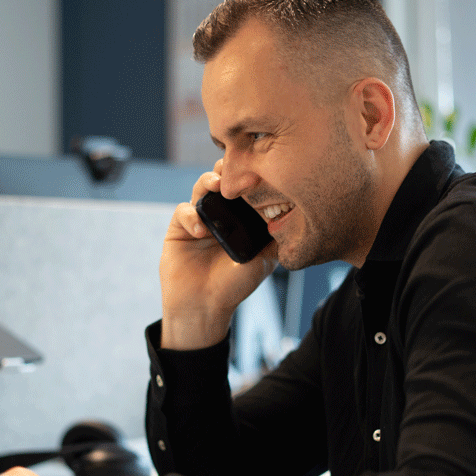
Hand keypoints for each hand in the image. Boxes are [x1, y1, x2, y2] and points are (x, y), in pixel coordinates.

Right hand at [160, 166, 276, 349]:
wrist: (204, 307)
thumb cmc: (234, 286)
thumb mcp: (264, 260)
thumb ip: (277, 238)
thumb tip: (296, 214)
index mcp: (240, 219)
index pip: (245, 188)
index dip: (250, 175)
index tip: (259, 170)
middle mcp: (220, 215)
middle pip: (222, 180)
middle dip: (227, 169)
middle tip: (233, 168)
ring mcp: (199, 219)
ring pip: (201, 188)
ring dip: (208, 182)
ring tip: (216, 186)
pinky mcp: (179, 228)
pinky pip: (183, 211)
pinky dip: (192, 216)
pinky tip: (201, 230)